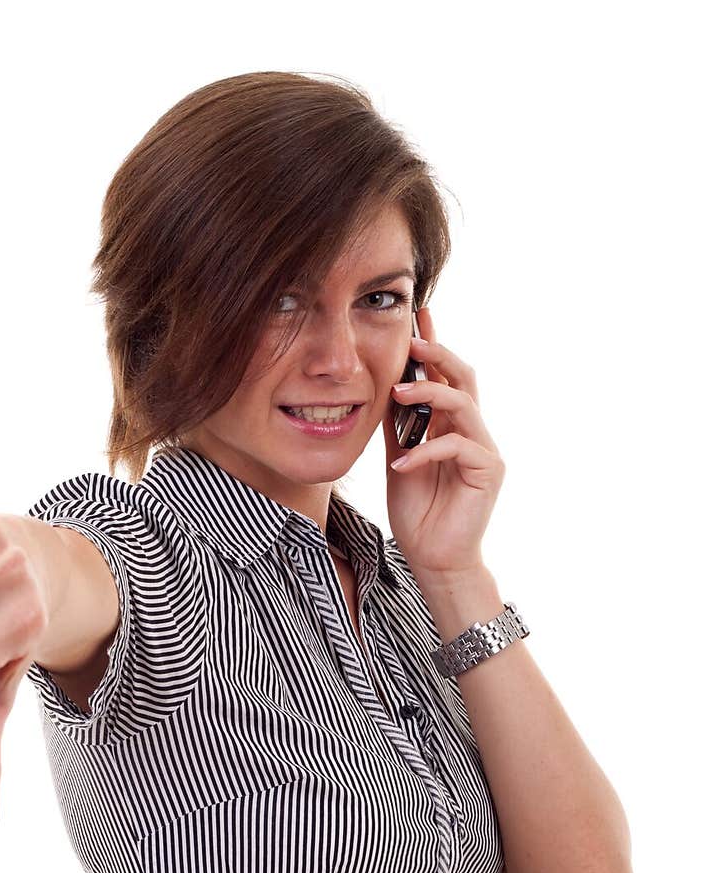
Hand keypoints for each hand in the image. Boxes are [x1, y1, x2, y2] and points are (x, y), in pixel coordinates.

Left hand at [383, 306, 505, 576]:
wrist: (434, 558)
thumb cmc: (418, 512)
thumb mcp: (399, 458)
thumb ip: (397, 426)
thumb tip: (383, 387)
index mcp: (452, 425)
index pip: (445, 376)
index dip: (433, 345)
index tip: (418, 314)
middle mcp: (473, 431)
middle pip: (464, 377)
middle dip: (438, 354)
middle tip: (412, 340)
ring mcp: (485, 450)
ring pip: (464, 404)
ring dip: (429, 394)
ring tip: (396, 393)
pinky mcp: (489, 472)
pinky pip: (458, 447)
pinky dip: (426, 451)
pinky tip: (402, 464)